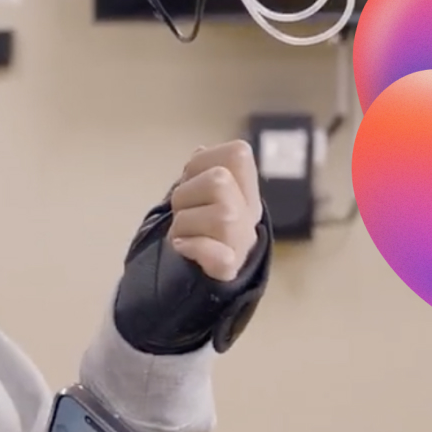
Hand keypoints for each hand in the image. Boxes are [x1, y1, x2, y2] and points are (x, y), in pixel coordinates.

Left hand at [166, 140, 262, 282]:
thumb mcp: (201, 195)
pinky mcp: (229, 269)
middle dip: (186, 194)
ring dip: (185, 223)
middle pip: (221, 181)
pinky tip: (183, 247)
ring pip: (221, 216)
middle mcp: (249, 213)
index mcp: (244, 188)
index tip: (190, 181)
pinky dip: (193, 247)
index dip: (203, 161)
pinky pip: (217, 254)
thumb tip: (201, 151)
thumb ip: (203, 173)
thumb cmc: (198, 230)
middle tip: (182, 211)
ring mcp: (242, 241)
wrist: (197, 279)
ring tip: (182, 232)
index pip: (238, 153)